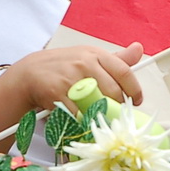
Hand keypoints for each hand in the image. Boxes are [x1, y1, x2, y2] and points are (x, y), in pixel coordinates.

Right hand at [7, 42, 144, 112]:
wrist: (30, 73)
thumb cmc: (65, 66)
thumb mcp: (90, 57)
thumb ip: (116, 58)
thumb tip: (139, 49)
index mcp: (96, 54)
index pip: (123, 71)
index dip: (134, 89)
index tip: (137, 100)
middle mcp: (85, 64)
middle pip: (113, 91)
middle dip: (118, 106)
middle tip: (116, 112)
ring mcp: (71, 78)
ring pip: (98, 104)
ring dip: (102, 115)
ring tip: (99, 117)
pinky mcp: (58, 93)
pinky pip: (78, 114)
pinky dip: (83, 121)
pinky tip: (82, 120)